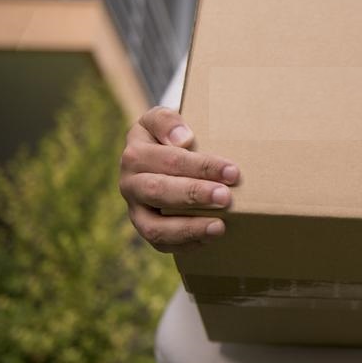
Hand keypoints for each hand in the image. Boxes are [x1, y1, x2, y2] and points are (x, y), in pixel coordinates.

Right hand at [119, 107, 239, 252]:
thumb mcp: (162, 118)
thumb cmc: (168, 136)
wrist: (158, 153)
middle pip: (159, 192)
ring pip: (153, 227)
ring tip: (219, 227)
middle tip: (226, 198)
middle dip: (194, 195)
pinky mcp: (145, 228)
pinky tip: (209, 239)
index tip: (232, 172)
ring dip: (188, 229)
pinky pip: (160, 244)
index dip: (201, 166)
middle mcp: (130, 183)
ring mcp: (135, 209)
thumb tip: (182, 139)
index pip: (168, 160)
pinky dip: (185, 244)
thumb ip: (166, 121)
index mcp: (135, 153)